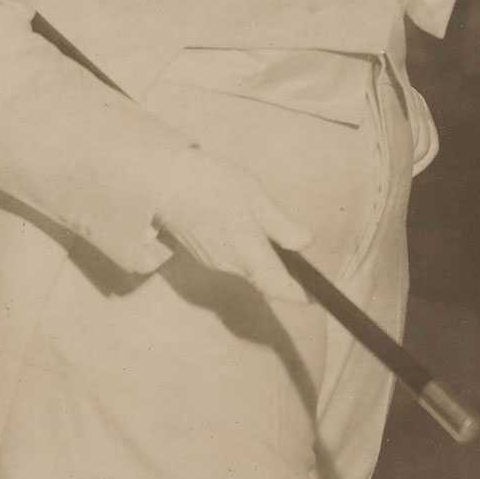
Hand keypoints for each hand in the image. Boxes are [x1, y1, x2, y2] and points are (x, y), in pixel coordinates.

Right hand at [149, 146, 311, 302]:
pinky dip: (246, 252)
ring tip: (272, 236)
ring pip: (248, 269)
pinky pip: (233, 260)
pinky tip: (245, 229)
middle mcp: (231, 265)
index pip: (279, 286)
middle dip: (283, 272)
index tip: (315, 297)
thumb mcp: (255, 196)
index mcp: (248, 253)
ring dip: (262, 259)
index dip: (299, 295)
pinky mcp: (203, 254)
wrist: (164, 182)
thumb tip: (304, 244)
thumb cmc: (212, 184)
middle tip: (300, 257)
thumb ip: (281, 224)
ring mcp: (214, 262)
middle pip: (264, 279)